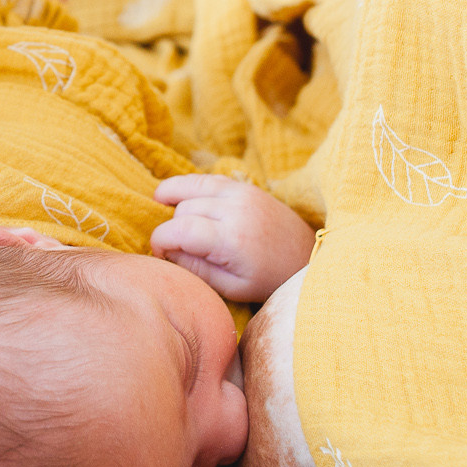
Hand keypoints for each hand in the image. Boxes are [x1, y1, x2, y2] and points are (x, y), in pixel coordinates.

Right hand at [150, 174, 315, 301]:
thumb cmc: (268, 279)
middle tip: (175, 245)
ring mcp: (242, 193)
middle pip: (184, 208)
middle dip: (171, 226)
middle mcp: (236, 210)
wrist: (306, 257)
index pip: (180, 229)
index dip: (160, 240)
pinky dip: (190, 185)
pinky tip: (179, 195)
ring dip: (175, 199)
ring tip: (162, 208)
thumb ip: (196, 270)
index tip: (160, 253)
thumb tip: (166, 252)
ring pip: (192, 187)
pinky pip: (208, 178)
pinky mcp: (246, 186)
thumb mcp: (231, 287)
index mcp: (232, 240)